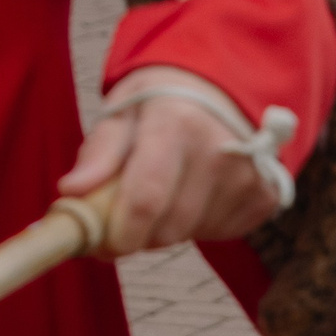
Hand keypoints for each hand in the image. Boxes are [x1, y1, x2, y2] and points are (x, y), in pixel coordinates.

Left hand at [58, 66, 282, 254]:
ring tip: (161, 191)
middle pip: (169, 226)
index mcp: (176, 123)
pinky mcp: (265, 197)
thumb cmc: (158, 103)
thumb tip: (71, 192)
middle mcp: (219, 151)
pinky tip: (192, 192)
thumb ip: (97, 153)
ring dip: (165, 227)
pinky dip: (195, 224)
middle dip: (137, 234)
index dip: (120, 232)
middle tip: (119, 221)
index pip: (147, 198)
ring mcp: (248, 177)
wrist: (221, 89)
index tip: (100, 246)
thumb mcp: (120, 112)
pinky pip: (217, 233)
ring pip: (191, 234)